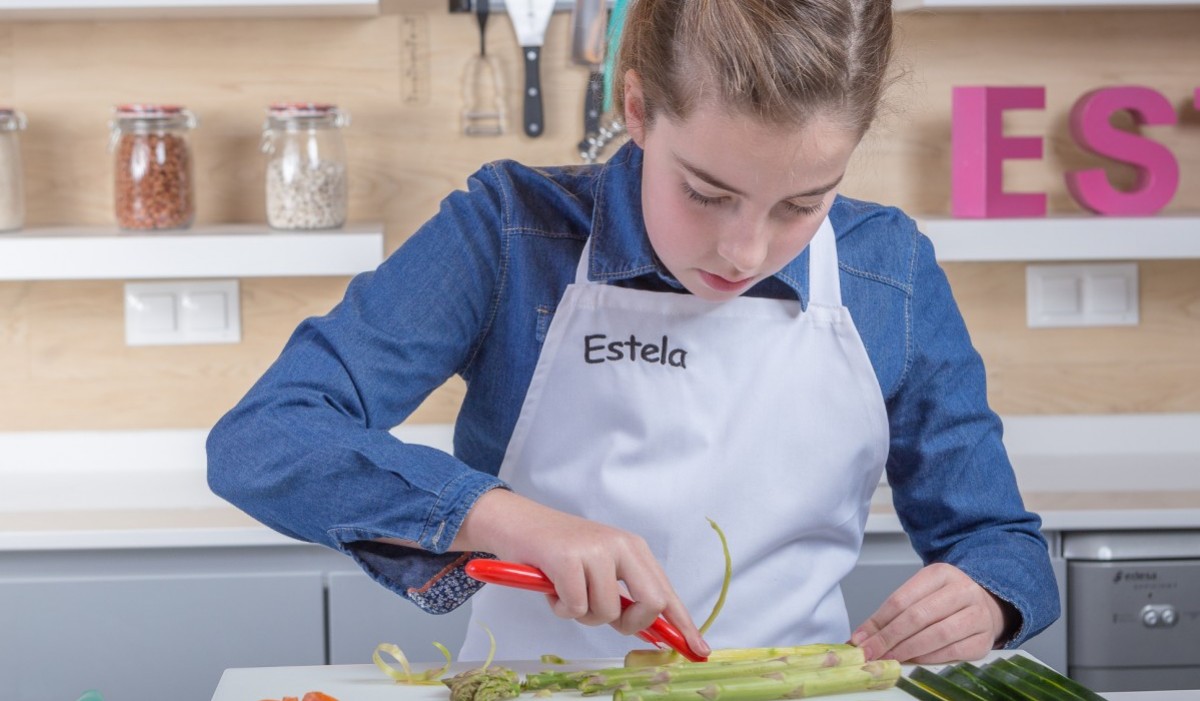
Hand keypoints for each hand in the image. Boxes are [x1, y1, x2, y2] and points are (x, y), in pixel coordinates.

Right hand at [452, 489, 709, 655]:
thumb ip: (627, 593)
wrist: (519, 523)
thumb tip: (655, 631)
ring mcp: (595, 550)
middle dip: (630, 623)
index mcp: (634, 548)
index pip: (667, 592)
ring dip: (582, 614)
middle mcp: (621, 545)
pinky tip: (552, 587)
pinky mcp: (568, 558)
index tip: (699, 651)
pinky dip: (562, 607)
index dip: (683, 625)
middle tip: (605, 618)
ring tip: (566, 593)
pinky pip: (576, 607)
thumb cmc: (560, 552)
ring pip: (607, 612)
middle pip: (651, 603)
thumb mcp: (602, 566)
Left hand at [850, 563, 1010, 663]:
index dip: (878, 621)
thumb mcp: (919, 594)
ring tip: (889, 659)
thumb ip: (892, 613)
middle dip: (889, 638)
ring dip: (908, 650)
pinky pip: (953, 651)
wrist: (985, 605)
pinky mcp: (984, 639)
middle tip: (871, 653)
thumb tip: (862, 636)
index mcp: (941, 573)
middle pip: (918, 616)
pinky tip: (914, 661)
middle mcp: (963, 591)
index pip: (902, 599)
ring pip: (937, 635)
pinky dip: (929, 658)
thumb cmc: (945, 600)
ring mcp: (978, 615)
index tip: (861, 639)